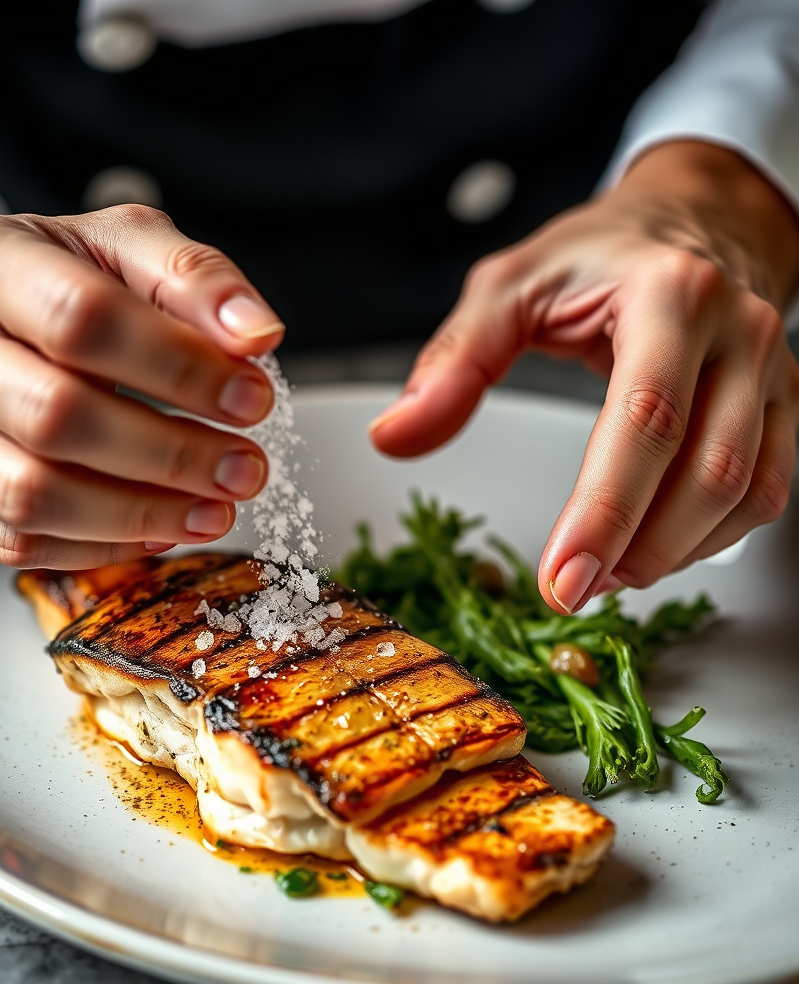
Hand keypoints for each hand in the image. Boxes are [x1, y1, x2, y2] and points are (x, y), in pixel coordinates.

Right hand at [0, 206, 283, 567]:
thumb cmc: (57, 285)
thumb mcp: (122, 246)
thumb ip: (193, 277)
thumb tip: (257, 334)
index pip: (82, 318)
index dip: (178, 367)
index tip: (252, 398)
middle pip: (56, 416)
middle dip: (170, 454)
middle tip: (246, 468)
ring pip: (31, 496)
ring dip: (142, 514)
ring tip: (218, 509)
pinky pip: (15, 543)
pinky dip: (100, 547)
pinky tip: (159, 530)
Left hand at [370, 142, 798, 612]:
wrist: (689, 222)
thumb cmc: (596, 256)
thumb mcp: (506, 288)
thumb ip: (454, 362)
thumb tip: (395, 434)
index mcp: (669, 296)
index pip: (645, 419)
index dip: (604, 510)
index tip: (561, 577)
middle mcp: (739, 332)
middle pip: (705, 469)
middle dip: (636, 549)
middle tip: (570, 590)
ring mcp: (772, 371)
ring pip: (744, 491)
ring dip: (673, 552)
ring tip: (603, 573)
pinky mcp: (784, 404)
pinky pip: (766, 491)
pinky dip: (710, 537)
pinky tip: (652, 548)